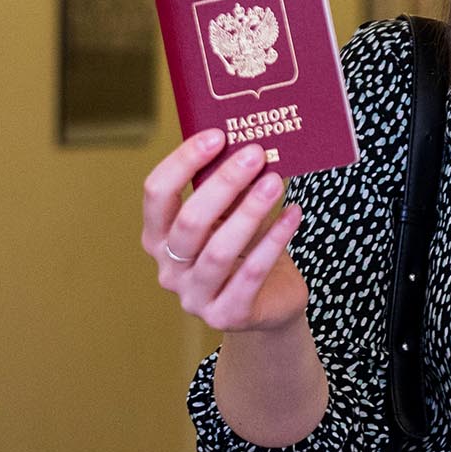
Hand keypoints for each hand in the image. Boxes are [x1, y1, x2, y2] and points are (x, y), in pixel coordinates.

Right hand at [142, 131, 308, 332]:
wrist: (271, 300)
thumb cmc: (246, 247)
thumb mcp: (230, 215)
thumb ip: (228, 188)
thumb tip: (246, 146)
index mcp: (158, 237)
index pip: (156, 194)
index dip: (183, 162)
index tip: (217, 136)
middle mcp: (169, 269)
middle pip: (189, 221)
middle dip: (223, 184)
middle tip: (255, 154)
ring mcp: (194, 297)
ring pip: (219, 250)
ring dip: (249, 211)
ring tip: (275, 182)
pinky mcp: (227, 316)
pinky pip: (251, 273)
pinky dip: (274, 240)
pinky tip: (294, 214)